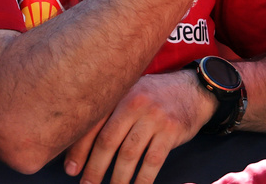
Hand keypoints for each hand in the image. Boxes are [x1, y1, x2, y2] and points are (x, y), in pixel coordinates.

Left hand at [63, 72, 213, 183]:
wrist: (194, 90)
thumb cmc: (156, 97)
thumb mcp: (132, 95)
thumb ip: (111, 114)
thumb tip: (80, 148)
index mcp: (120, 94)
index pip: (93, 124)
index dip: (79, 150)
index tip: (71, 170)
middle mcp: (135, 102)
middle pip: (108, 141)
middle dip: (95, 168)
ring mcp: (155, 116)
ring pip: (129, 154)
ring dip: (117, 179)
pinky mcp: (171, 130)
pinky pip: (152, 161)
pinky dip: (142, 179)